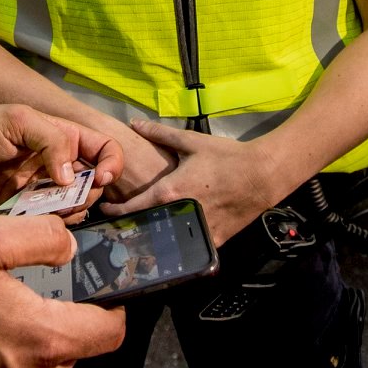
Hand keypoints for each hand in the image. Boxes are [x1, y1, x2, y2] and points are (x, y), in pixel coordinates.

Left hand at [0, 104, 120, 218]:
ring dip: (71, 211)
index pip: (104, 150)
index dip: (111, 164)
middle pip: (93, 184)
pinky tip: (35, 220)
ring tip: (51, 207)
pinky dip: (49, 227)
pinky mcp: (21, 215)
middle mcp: (56, 166)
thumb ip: (51, 141)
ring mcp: (39, 192)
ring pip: (74, 209)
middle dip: (89, 192)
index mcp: (61, 138)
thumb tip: (72, 178)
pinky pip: (46, 226)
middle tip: (69, 195)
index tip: (99, 177)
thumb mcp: (18, 120)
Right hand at [0, 216, 125, 367]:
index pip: (111, 332)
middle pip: (74, 347)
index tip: (97, 287)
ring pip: (44, 367)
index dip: (111, 305)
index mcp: (45, 338)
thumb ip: (45, 237)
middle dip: (58, 315)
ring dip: (29, 340)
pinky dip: (4, 364)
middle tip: (25, 290)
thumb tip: (71, 247)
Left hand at [100, 120, 287, 245]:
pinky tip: (176, 234)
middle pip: (147, 227)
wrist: (261, 174)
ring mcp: (197, 231)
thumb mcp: (191, 142)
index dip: (115, 211)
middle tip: (123, 220)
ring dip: (156, 234)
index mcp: (169, 192)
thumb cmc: (225, 157)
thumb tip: (134, 123)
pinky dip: (181, 240)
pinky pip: (191, 244)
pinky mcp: (214, 240)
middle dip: (134, 224)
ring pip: (168, 239)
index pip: (133, 208)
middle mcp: (179, 215)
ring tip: (146, 229)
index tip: (105, 210)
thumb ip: (160, 133)